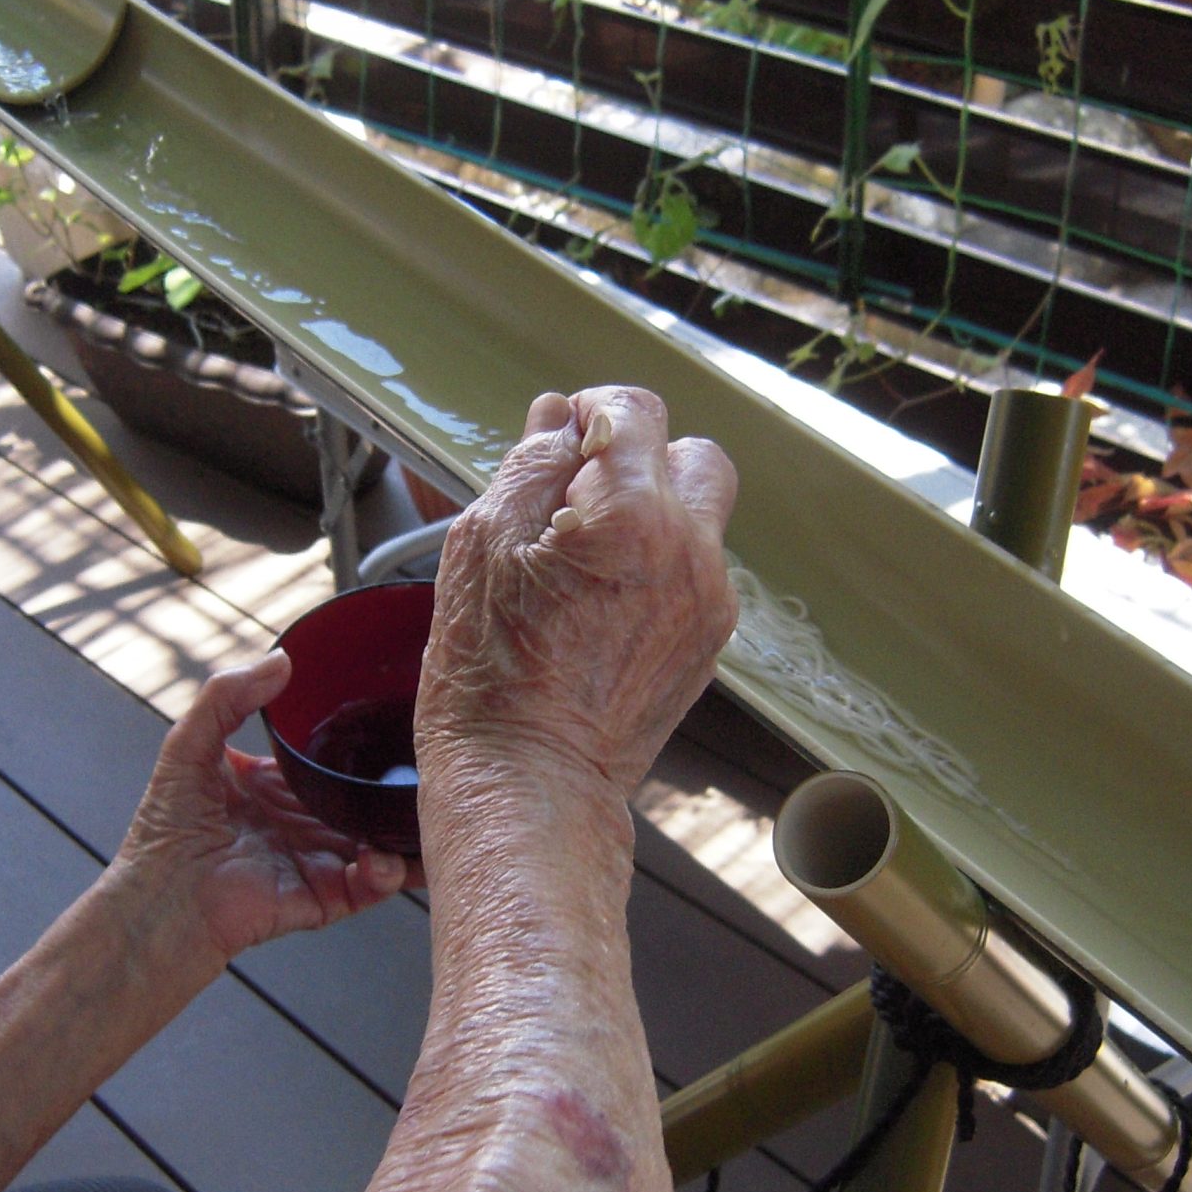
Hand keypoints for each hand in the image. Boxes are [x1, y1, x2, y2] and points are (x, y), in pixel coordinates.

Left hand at [112, 652, 410, 979]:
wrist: (162, 900)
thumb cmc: (164, 832)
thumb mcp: (188, 745)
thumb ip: (226, 697)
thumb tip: (280, 660)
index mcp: (268, 785)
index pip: (321, 756)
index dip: (353, 740)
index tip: (388, 716)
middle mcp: (295, 821)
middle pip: (357, 797)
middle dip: (391, 784)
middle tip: (427, 762)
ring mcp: (312, 859)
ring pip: (374, 840)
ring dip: (401, 828)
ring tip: (424, 809)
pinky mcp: (321, 897)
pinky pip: (366, 885)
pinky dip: (386, 873)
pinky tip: (384, 855)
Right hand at [418, 386, 737, 800]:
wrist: (530, 780)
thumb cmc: (490, 670)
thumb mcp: (482, 544)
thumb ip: (530, 465)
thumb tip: (558, 418)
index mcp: (635, 514)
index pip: (636, 413)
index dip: (592, 411)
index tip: (560, 438)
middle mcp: (692, 550)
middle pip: (695, 457)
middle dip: (643, 461)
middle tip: (581, 498)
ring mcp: (710, 601)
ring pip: (701, 519)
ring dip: (654, 517)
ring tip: (587, 561)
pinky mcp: (709, 644)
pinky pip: (697, 575)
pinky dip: (660, 570)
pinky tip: (602, 607)